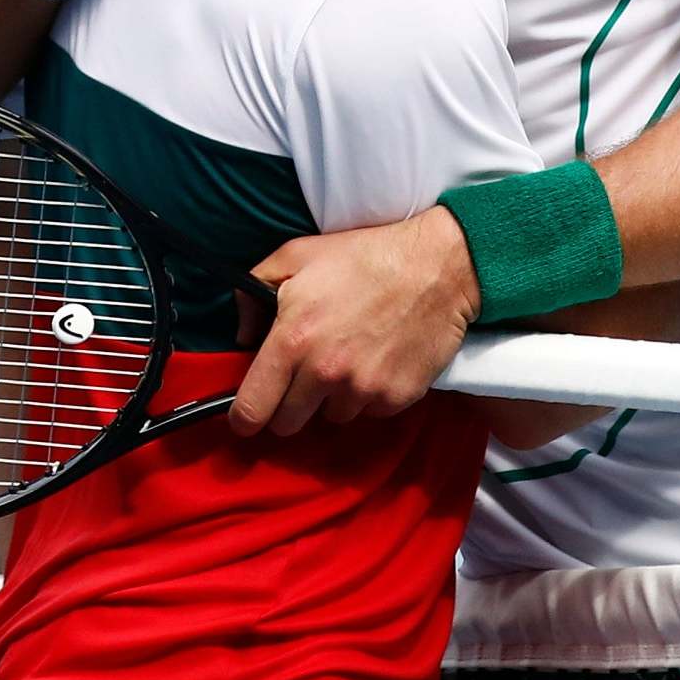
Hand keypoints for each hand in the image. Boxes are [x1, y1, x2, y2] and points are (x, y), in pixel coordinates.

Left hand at [229, 205, 478, 436]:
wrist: (437, 266)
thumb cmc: (364, 256)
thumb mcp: (297, 255)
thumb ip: (254, 291)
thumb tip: (242, 335)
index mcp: (292, 340)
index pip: (252, 409)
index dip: (244, 417)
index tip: (248, 416)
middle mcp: (325, 373)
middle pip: (287, 424)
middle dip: (289, 406)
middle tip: (304, 377)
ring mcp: (363, 390)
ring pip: (331, 417)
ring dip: (333, 397)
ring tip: (350, 356)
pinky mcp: (395, 399)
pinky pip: (369, 412)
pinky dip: (369, 395)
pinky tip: (378, 359)